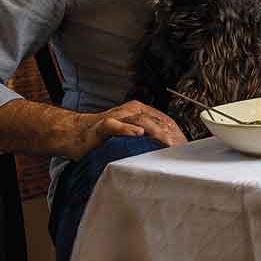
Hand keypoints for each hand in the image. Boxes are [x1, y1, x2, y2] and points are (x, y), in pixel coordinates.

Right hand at [61, 100, 186, 160]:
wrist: (73, 133)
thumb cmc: (102, 136)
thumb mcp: (129, 135)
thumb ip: (146, 139)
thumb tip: (167, 149)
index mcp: (139, 111)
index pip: (164, 120)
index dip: (177, 132)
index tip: (186, 146)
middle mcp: (130, 111)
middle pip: (157, 119)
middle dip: (171, 134)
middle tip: (181, 148)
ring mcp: (116, 116)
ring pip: (140, 120)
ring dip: (156, 131)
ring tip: (168, 142)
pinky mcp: (101, 125)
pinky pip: (115, 125)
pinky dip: (127, 129)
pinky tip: (137, 133)